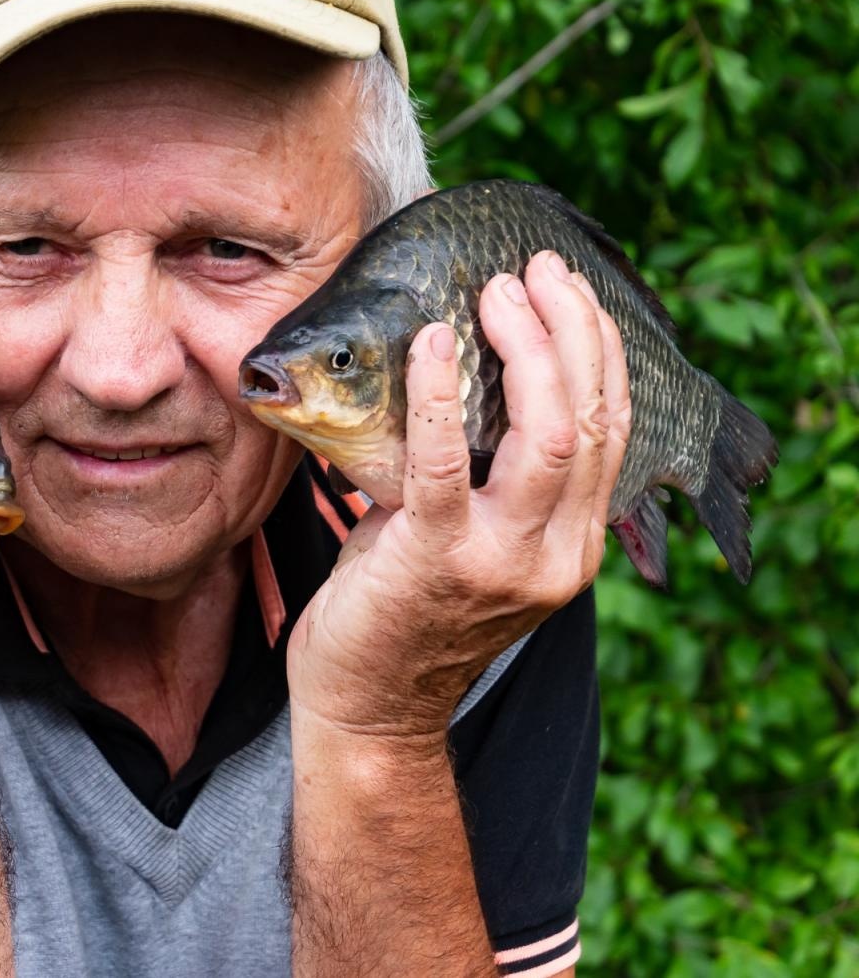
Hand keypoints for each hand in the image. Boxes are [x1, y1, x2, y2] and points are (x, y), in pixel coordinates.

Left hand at [288, 250, 630, 738]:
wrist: (368, 709)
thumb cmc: (405, 612)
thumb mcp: (470, 543)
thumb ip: (489, 483)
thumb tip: (460, 381)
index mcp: (574, 545)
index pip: (612, 430)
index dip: (596, 351)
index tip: (568, 289)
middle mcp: (557, 554)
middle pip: (593, 421)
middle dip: (570, 332)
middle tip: (533, 271)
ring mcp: (503, 562)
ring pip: (549, 436)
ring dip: (525, 351)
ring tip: (494, 292)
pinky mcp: (436, 561)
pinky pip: (446, 463)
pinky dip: (438, 395)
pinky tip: (429, 343)